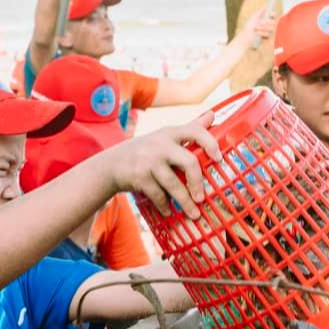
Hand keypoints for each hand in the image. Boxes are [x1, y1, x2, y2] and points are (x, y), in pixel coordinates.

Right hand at [105, 113, 221, 218]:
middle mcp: (160, 144)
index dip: (210, 143)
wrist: (110, 164)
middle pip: (189, 162)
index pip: (195, 131)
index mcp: (170, 133)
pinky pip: (159, 195)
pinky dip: (165, 206)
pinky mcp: (139, 176)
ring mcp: (149, 161)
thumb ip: (189, 128)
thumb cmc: (146, 150)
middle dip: (198, 183)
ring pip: (174, 184)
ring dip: (185, 202)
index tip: (218, 158)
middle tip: (202, 198)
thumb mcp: (165, 136)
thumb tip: (213, 114)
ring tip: (194, 214)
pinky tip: (169, 212)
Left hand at [234, 6, 277, 44]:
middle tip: (260, 23)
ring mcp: (268, 32)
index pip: (272, 16)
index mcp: (265, 19)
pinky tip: (256, 34)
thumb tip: (265, 5)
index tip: (271, 14)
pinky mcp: (267, 38)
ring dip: (262, 28)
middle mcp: (268, 25)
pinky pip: (268, 34)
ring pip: (271, 28)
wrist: (245, 37)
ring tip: (255, 29)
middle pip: (273, 22)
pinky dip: (261, 33)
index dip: (272, 14)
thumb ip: (260, 12)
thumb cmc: (248, 27)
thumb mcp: (254, 18)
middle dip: (266, 22)